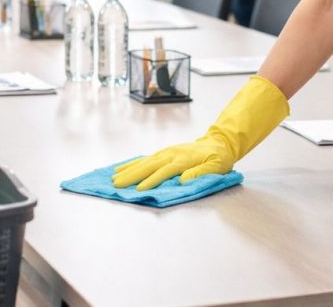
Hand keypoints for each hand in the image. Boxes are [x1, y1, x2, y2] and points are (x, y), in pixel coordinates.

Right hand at [112, 76, 288, 190]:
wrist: (218, 142)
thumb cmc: (219, 157)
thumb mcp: (217, 166)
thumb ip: (201, 173)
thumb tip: (183, 180)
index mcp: (184, 159)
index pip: (165, 171)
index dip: (153, 181)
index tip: (140, 190)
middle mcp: (172, 154)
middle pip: (149, 165)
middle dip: (132, 175)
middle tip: (117, 184)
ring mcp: (166, 152)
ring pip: (144, 162)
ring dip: (129, 170)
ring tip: (114, 178)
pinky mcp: (164, 153)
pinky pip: (145, 159)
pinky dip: (132, 164)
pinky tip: (122, 169)